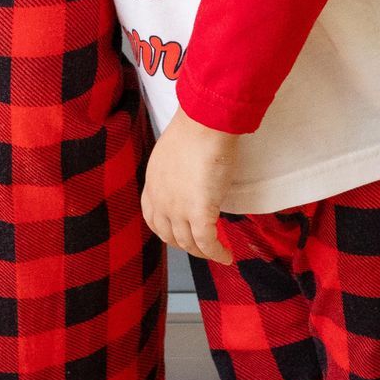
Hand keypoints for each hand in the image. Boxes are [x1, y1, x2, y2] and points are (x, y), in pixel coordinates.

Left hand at [140, 107, 236, 264]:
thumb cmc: (194, 129)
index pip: (152, 218)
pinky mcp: (198, 213)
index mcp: (152, 183)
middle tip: (202, 244)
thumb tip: (189, 180)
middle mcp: (160, 200)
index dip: (167, 230)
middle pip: (169, 235)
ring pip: (188, 243)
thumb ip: (175, 172)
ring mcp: (177, 208)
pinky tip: (227, 256)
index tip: (180, 232)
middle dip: (185, 244)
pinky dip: (217, 254)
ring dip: (203, 252)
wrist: (204, 123)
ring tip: (217, 252)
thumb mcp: (172, 153)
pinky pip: (208, 243)